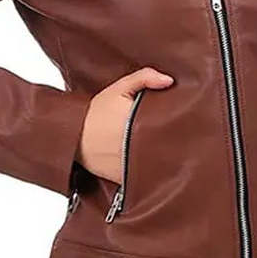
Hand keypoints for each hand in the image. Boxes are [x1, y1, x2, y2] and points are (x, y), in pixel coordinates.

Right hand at [76, 67, 174, 181]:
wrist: (73, 137)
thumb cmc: (94, 114)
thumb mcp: (118, 89)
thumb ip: (144, 78)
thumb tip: (169, 80)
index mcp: (137, 120)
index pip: (170, 123)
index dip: (181, 122)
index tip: (183, 118)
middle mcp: (136, 145)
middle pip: (170, 145)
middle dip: (175, 140)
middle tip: (176, 133)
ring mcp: (131, 164)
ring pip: (160, 163)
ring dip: (166, 157)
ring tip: (164, 147)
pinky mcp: (125, 178)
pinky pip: (146, 177)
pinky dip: (151, 171)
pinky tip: (150, 161)